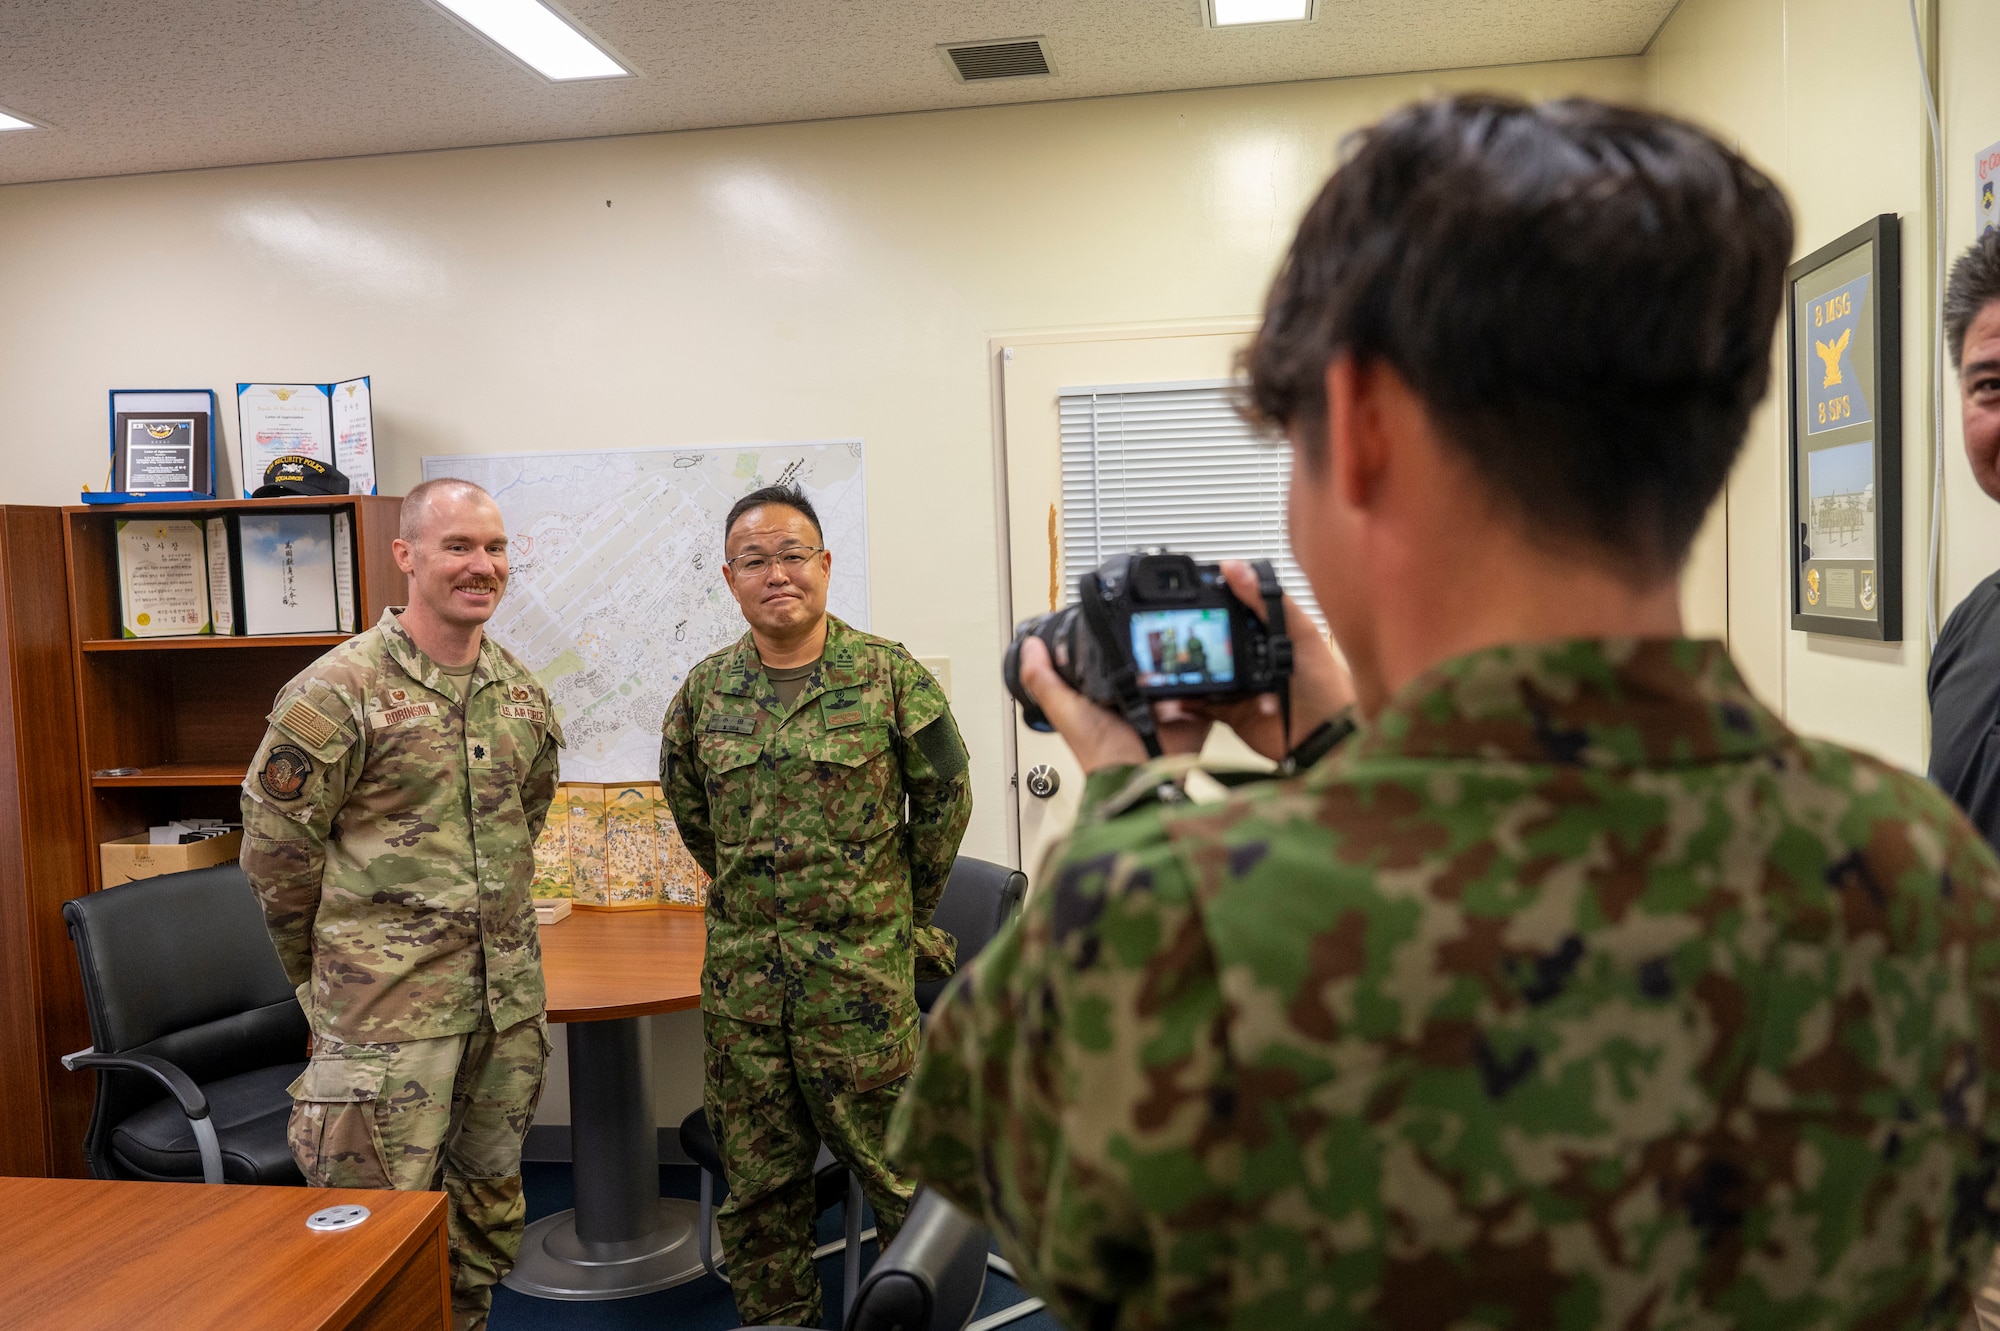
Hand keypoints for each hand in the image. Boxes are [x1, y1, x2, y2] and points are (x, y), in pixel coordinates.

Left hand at [1016, 637, 1211, 772]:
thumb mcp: (1063, 710)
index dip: (1111, 640)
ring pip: (1177, 668)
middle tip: (1151, 629)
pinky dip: (1204, 677)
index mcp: (1108, 694)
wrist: (1138, 774)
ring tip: (1173, 647)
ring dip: (1178, 657)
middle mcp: (1138, 696)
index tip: (1114, 616)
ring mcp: (1167, 703)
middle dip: (1152, 644)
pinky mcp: (1193, 711)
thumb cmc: (1099, 752)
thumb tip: (1029, 646)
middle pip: (1148, 658)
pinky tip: (1195, 666)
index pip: (1111, 658)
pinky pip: (1205, 687)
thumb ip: (1042, 679)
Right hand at [1164, 561, 1353, 762]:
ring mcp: (1237, 685)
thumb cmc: (1324, 685)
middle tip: (1168, 634)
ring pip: (1201, 672)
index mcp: (1268, 631)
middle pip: (1211, 641)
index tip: (1183, 595)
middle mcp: (1250, 656)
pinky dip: (1184, 702)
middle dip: (1190, 639)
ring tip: (1165, 665)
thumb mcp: (1299, 633)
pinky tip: (1173, 696)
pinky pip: (1199, 704)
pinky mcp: (1228, 712)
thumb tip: (1233, 567)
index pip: (1232, 609)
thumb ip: (1268, 601)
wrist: (1323, 740)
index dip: (1209, 602)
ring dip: (1184, 670)